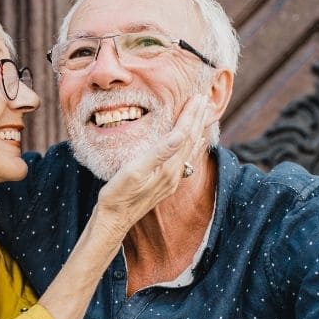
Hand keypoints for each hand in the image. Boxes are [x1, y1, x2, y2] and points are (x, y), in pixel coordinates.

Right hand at [94, 94, 210, 233]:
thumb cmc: (118, 194)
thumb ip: (160, 153)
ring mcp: (171, 180)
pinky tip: (193, 144)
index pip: (184, 134)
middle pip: (191, 140)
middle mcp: (174, 173)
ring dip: (197, 131)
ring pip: (190, 150)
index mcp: (168, 167)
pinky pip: (185, 160)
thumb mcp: (134, 170)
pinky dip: (191, 147)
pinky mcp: (165, 184)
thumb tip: (180, 134)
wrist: (113, 220)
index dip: (191, 114)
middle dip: (197, 119)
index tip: (197, 97)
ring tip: (203, 116)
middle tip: (204, 98)